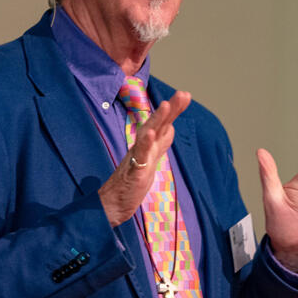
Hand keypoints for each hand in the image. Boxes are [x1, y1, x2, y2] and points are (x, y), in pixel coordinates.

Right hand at [98, 90, 190, 226]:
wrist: (112, 204)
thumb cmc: (131, 181)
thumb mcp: (150, 160)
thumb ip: (159, 143)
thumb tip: (171, 127)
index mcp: (148, 145)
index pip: (163, 124)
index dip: (174, 110)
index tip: (185, 95)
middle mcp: (142, 147)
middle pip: (157, 124)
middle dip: (170, 108)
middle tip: (183, 93)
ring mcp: (136, 158)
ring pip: (147, 135)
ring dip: (157, 119)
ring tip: (167, 105)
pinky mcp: (133, 172)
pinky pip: (139, 156)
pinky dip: (145, 144)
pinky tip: (150, 134)